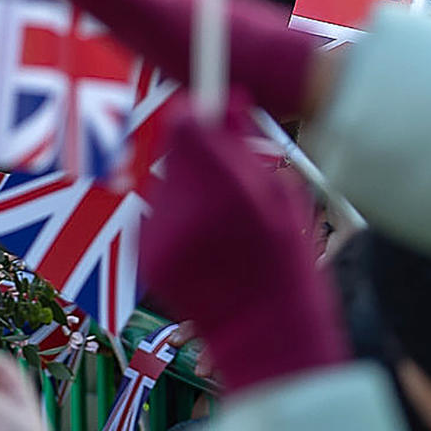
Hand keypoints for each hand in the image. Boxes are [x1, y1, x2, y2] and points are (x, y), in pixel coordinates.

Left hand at [142, 97, 347, 393]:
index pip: (189, 125)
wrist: (262, 332)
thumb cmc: (284, 260)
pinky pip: (156, 219)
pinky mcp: (146, 258)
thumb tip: (229, 98)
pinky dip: (176, 224)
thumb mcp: (281, 195)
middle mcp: (185, 207)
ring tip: (221, 226)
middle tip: (226, 178)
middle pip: (174, 153)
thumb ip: (247, 146)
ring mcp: (161, 234)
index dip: (198, 115)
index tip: (209, 114)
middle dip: (197, 157)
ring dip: (187, 191)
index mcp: (226, 186)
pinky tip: (204, 248)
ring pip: (165, 185)